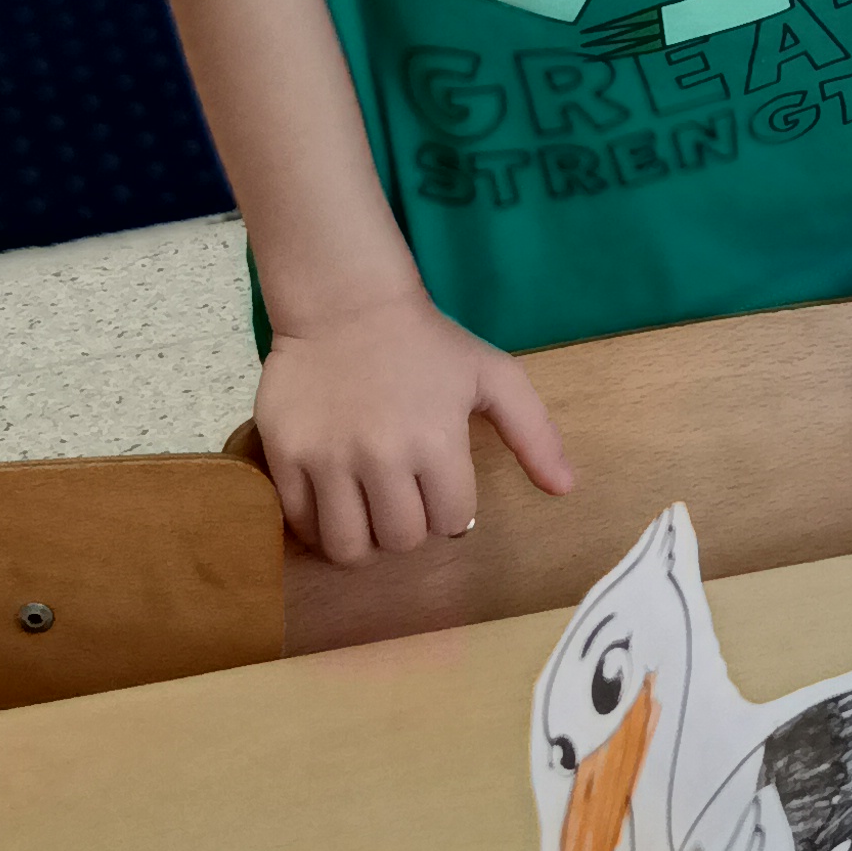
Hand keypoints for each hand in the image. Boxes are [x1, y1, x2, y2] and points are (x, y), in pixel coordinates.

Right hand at [253, 288, 574, 562]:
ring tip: (368, 512)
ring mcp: (329, 459)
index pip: (450, 522)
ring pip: (348, 546)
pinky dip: (317, 527)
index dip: (450, 512)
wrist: (346, 304)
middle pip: (401, 540)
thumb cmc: (426, 343)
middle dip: (409, 528)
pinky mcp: (285, 456)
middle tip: (404, 499)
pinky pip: (301, 524)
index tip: (440, 488)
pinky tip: (332, 503)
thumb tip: (565, 489)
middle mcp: (382, 457)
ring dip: (364, 540)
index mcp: (438, 442)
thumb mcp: (493, 377)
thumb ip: (534, 434)